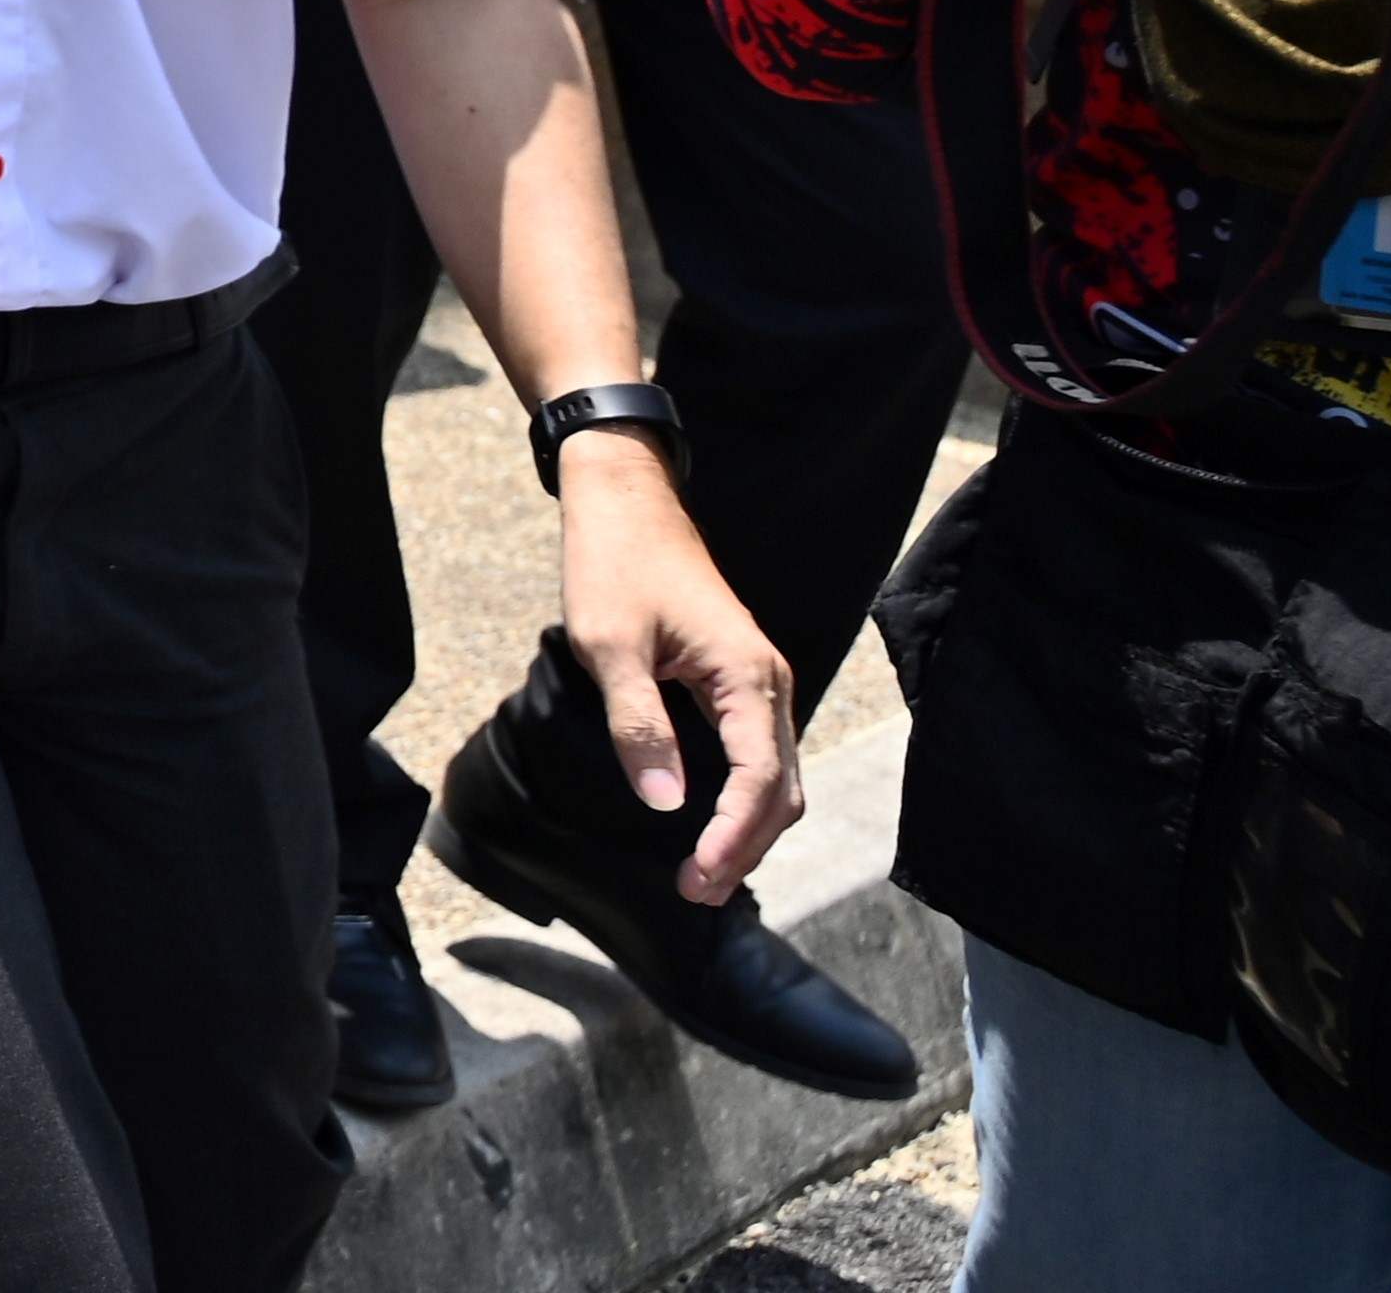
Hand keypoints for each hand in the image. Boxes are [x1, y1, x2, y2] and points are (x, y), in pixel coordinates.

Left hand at [553, 435, 798, 900]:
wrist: (624, 498)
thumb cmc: (614, 563)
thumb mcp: (609, 646)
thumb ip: (638, 725)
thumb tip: (666, 802)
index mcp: (748, 676)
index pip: (760, 782)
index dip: (732, 838)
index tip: (696, 878)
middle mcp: (769, 682)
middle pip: (780, 790)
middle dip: (745, 847)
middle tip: (695, 892)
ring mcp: (759, 680)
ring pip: (775, 775)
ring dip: (745, 828)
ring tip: (701, 873)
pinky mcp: (739, 678)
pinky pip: (758, 752)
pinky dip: (743, 796)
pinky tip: (710, 820)